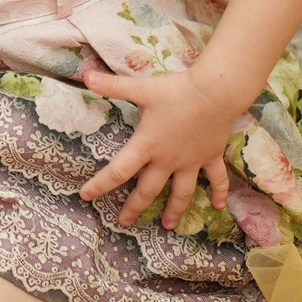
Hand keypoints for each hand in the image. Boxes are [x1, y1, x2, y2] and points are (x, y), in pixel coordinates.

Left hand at [76, 65, 244, 227]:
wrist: (215, 92)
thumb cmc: (176, 91)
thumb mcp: (141, 88)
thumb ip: (112, 85)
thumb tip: (84, 75)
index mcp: (147, 145)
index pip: (118, 171)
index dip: (100, 185)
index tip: (86, 196)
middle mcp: (168, 160)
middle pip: (148, 190)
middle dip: (134, 207)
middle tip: (124, 222)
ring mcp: (191, 161)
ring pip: (181, 193)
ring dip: (174, 210)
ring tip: (168, 225)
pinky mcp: (210, 157)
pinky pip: (215, 179)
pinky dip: (218, 193)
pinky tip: (218, 207)